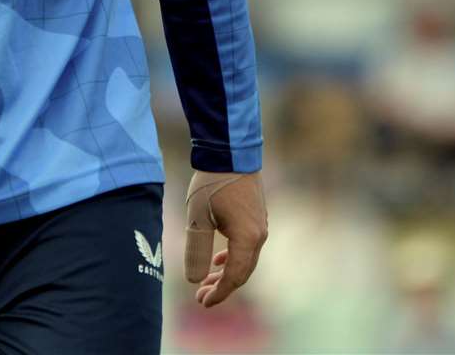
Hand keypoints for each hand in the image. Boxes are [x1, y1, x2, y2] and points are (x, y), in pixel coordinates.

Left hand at [184, 169, 267, 307]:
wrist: (230, 153)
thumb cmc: (212, 183)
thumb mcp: (198, 217)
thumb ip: (197, 249)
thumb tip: (194, 279)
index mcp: (247, 239)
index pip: (234, 277)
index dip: (219, 293)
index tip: (202, 302)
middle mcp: (259, 236)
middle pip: (242, 271)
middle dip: (222, 286)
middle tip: (201, 295)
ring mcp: (260, 226)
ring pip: (245, 259)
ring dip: (227, 271)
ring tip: (208, 280)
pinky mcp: (257, 217)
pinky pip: (247, 246)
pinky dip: (233, 257)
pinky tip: (220, 258)